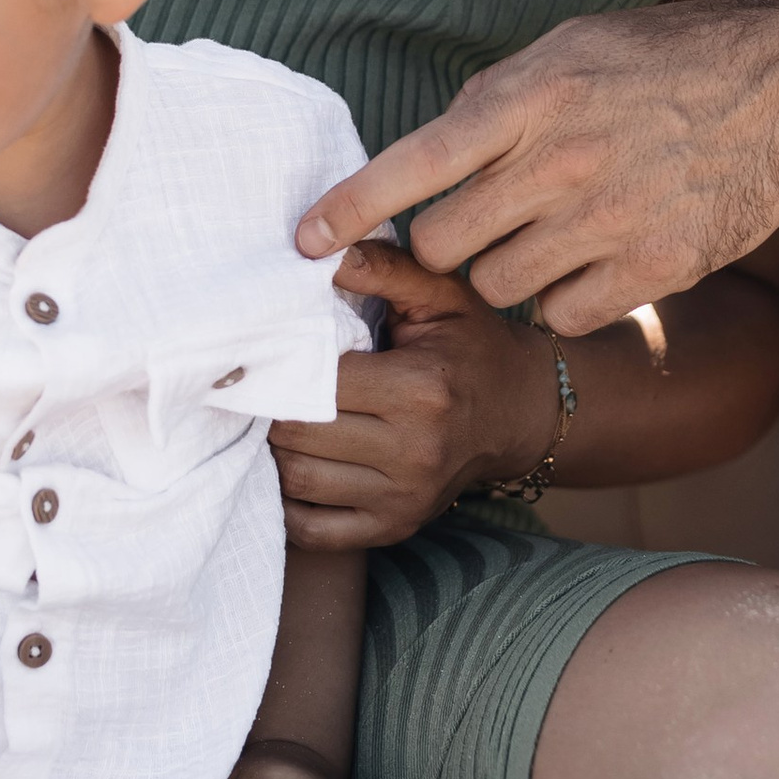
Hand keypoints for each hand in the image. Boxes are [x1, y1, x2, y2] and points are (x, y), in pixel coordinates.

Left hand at [269, 247, 564, 547]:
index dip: (281, 363)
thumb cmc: (472, 344)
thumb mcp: (440, 292)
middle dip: (270, 407)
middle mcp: (415, 451)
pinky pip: (312, 529)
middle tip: (258, 383)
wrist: (521, 411)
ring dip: (273, 450)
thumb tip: (316, 249)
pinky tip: (295, 463)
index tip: (265, 346)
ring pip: (296, 481)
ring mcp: (404, 498)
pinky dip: (288, 500)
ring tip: (277, 416)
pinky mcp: (393, 528)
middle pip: (297, 435)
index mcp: (422, 388)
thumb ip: (382, 267)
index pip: (317, 382)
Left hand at [295, 0, 778, 333]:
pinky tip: (593, 263)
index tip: (303, 243)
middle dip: (445, 243)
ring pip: (496, 285)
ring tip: (550, 235)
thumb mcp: (576, 45)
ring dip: (506, 271)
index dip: (347, 208)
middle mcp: (561, 160)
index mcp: (532, 95)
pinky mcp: (650, 268)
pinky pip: (561, 316)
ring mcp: (606, 220)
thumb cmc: (673, 59)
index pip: (413, 163)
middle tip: (480, 224)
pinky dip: (565, 301)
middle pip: (444, 242)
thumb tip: (435, 148)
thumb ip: (500, 96)